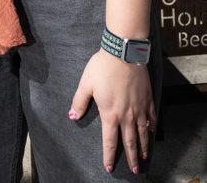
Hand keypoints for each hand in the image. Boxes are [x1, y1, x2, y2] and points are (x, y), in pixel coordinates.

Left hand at [69, 49, 155, 173]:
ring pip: (142, 133)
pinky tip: (151, 131)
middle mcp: (126, 115)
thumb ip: (79, 101)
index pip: (110, 141)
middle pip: (129, 142)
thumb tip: (72, 115)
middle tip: (134, 170)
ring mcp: (139, 107)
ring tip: (143, 157)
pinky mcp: (147, 98)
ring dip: (143, 146)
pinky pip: (151, 116)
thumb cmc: (102, 67)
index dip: (109, 156)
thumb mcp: (86, 83)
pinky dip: (151, 126)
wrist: (123, 53)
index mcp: (110, 113)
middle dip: (131, 158)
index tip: (109, 168)